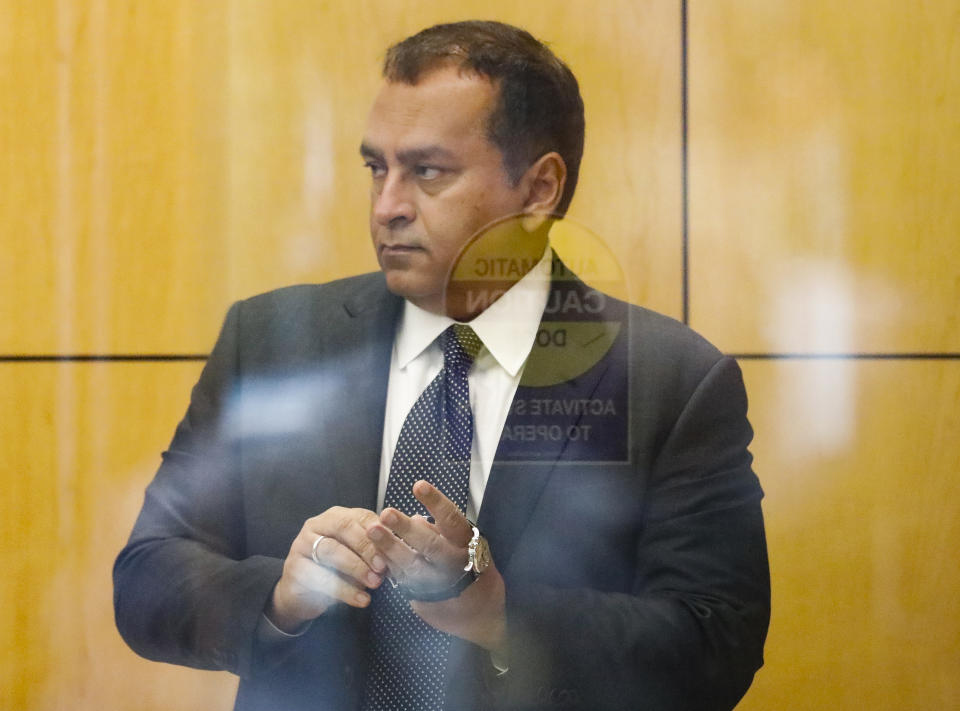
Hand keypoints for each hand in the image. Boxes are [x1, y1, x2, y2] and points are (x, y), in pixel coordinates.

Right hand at [267, 507, 386, 632]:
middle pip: (344, 528)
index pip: (361, 516)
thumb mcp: (358, 556)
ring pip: (331, 551)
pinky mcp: (294, 569)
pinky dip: (344, 590)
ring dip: (356, 568)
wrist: (303, 594)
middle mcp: (316, 525)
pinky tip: (362, 600)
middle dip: (367, 547)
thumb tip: (406, 545)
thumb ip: (377, 549)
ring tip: (375, 583)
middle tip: (383, 567)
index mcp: (337, 516)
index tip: (395, 548)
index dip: (379, 531)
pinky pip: (320, 578)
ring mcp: (302, 545)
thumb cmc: (337, 570)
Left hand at [366, 480, 506, 650]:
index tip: (418, 486)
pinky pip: (404, 581)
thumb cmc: (476, 574)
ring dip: (390, 548)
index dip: (435, 502)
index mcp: (469, 546)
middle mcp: (456, 565)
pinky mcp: (425, 601)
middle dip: (406, 529)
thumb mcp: (469, 548)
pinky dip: (390, 566)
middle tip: (386, 513)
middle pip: (430, 545)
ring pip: (414, 566)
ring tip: (372, 531)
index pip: (452, 520)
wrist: (482, 619)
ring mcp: (440, 586)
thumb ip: (444, 533)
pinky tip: (375, 553)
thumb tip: (419, 518)